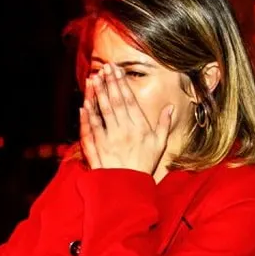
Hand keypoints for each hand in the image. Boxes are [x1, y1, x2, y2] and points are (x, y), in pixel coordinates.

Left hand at [80, 62, 175, 176]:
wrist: (129, 187)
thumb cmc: (145, 166)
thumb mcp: (160, 145)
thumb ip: (164, 125)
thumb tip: (170, 108)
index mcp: (140, 128)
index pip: (130, 100)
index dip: (122, 84)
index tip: (117, 71)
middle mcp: (125, 131)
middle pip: (115, 102)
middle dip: (109, 83)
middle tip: (104, 68)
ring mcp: (110, 139)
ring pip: (102, 112)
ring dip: (97, 94)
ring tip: (93, 78)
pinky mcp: (98, 148)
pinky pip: (92, 128)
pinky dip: (87, 116)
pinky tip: (84, 104)